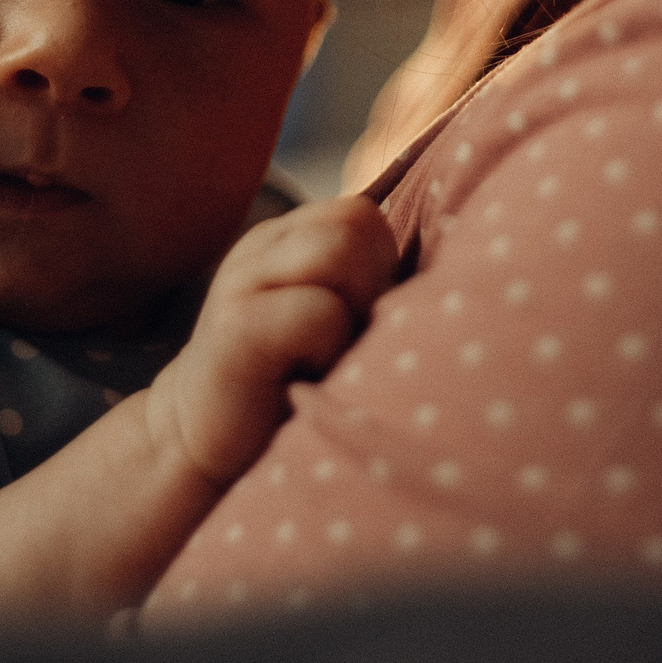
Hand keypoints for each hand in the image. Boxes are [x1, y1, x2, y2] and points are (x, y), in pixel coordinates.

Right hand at [145, 196, 399, 489]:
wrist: (203, 450)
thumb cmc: (291, 388)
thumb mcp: (335, 322)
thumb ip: (370, 284)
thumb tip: (458, 262)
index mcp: (288, 239)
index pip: (364, 212)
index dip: (380, 266)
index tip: (358, 323)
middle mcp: (263, 247)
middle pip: (357, 219)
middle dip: (372, 281)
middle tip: (345, 340)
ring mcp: (243, 281)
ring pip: (339, 249)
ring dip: (352, 309)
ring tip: (328, 356)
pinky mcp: (235, 328)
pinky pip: (318, 311)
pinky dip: (329, 348)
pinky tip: (305, 380)